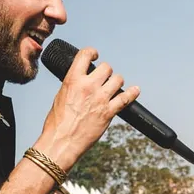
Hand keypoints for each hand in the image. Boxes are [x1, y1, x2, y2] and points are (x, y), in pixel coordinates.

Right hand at [36, 46, 140, 169]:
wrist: (61, 141)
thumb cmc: (57, 122)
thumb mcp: (61, 96)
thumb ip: (73, 84)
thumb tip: (81, 79)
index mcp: (73, 80)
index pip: (85, 55)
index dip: (92, 53)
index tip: (95, 56)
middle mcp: (88, 86)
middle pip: (106, 68)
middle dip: (106, 72)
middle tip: (103, 79)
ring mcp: (100, 99)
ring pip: (118, 80)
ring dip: (116, 82)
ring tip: (113, 87)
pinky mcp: (109, 112)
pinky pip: (126, 98)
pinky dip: (132, 93)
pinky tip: (135, 90)